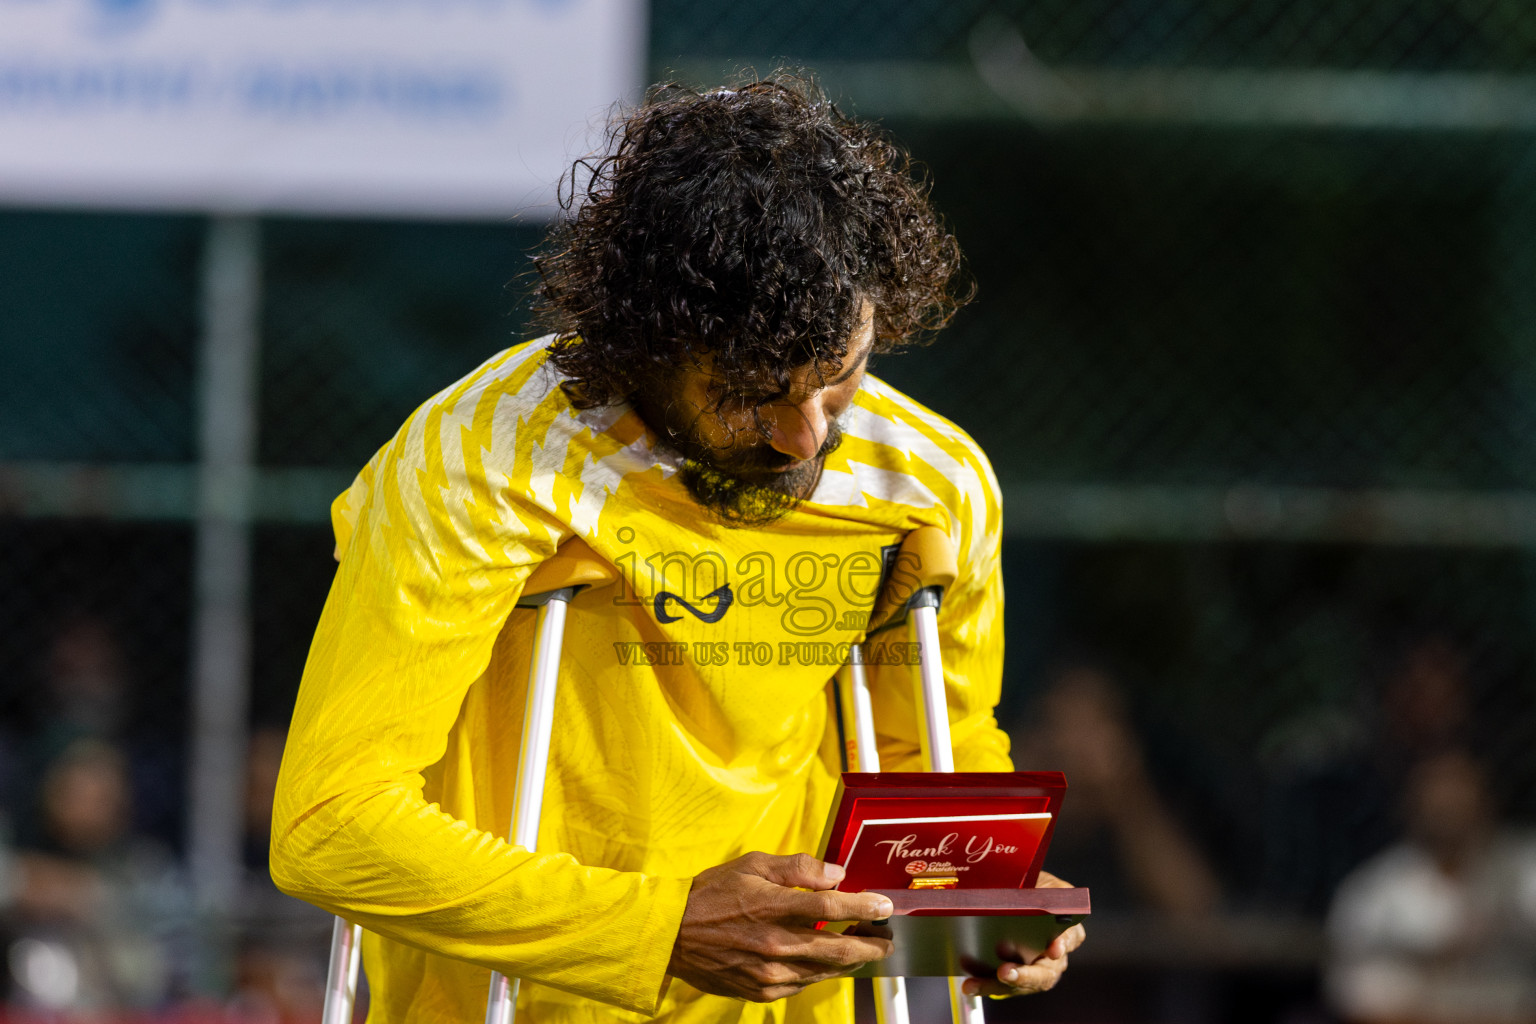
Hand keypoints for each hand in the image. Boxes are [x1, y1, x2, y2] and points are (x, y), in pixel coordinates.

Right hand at [667, 852, 893, 1001]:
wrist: (670, 935)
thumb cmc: (711, 894)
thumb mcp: (752, 864)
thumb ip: (798, 868)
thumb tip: (836, 874)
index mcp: (773, 906)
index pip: (833, 906)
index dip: (866, 907)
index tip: (885, 906)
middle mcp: (776, 944)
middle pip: (840, 949)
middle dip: (871, 945)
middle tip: (886, 939)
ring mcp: (770, 973)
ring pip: (825, 971)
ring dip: (850, 961)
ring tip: (863, 949)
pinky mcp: (762, 992)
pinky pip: (803, 984)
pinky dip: (820, 973)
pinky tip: (826, 962)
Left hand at [960, 871, 1085, 998]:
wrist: (1019, 897)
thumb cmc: (1031, 888)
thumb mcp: (1037, 881)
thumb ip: (1035, 888)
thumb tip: (1017, 892)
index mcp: (1066, 927)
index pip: (1071, 937)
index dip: (1063, 943)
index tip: (1053, 948)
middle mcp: (1054, 955)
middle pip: (1045, 972)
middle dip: (1025, 975)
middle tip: (1005, 972)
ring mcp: (1035, 970)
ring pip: (1020, 984)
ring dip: (996, 984)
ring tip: (974, 984)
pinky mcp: (1015, 978)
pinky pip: (1001, 986)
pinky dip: (983, 984)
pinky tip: (968, 983)